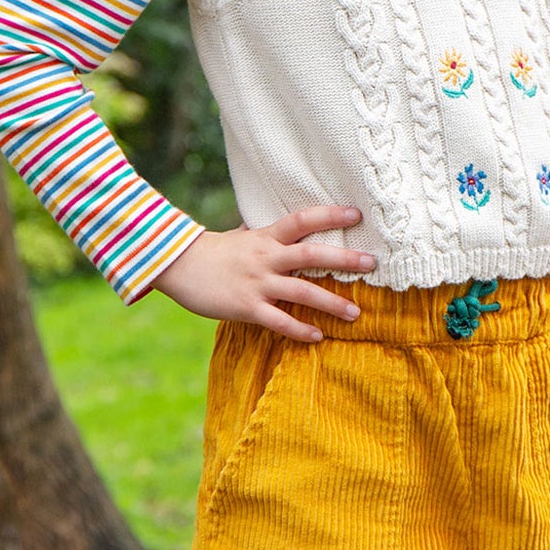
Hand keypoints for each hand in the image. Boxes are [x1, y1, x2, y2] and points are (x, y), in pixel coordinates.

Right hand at [151, 204, 375, 342]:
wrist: (176, 266)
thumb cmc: (212, 252)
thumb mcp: (242, 236)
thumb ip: (266, 233)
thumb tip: (287, 226)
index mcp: (266, 237)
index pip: (303, 219)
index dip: (330, 214)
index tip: (357, 213)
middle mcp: (266, 257)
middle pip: (312, 254)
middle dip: (344, 259)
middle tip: (372, 263)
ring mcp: (258, 282)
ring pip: (302, 291)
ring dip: (331, 303)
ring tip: (356, 313)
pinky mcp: (247, 306)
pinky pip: (279, 320)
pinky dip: (300, 329)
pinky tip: (318, 337)